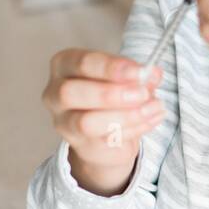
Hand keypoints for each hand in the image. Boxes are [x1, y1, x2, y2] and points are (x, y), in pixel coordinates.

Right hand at [42, 49, 164, 193]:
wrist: (106, 130)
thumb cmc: (110, 92)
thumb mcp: (124, 76)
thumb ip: (137, 74)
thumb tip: (152, 74)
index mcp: (64, 65)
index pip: (82, 63)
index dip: (112, 67)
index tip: (140, 71)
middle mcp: (55, 93)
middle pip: (71, 92)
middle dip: (113, 93)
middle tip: (143, 93)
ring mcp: (64, 122)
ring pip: (86, 122)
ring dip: (126, 115)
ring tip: (153, 107)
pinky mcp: (80, 146)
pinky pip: (105, 140)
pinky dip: (134, 129)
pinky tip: (151, 119)